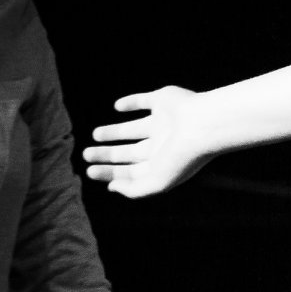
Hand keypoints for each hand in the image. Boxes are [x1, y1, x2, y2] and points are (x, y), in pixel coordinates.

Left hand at [84, 87, 213, 196]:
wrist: (204, 125)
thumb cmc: (183, 157)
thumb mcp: (158, 182)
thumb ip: (135, 190)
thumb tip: (112, 187)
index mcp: (163, 163)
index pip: (133, 171)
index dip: (111, 173)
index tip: (91, 171)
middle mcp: (163, 144)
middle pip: (130, 151)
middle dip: (108, 154)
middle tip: (86, 154)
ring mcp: (164, 122)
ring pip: (134, 128)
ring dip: (114, 132)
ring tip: (95, 135)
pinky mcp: (164, 100)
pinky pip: (143, 101)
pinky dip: (130, 103)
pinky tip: (117, 107)